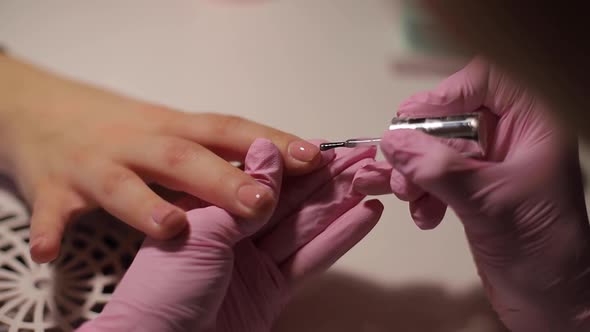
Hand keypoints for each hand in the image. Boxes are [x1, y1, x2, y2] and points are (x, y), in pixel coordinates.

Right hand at [0, 54, 320, 262]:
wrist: (42, 109)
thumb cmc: (123, 126)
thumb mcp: (172, 130)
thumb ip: (218, 149)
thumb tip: (281, 164)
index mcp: (173, 128)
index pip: (229, 130)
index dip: (270, 143)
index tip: (313, 158)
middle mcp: (138, 143)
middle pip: (182, 156)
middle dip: (222, 178)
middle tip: (260, 201)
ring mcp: (93, 165)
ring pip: (120, 183)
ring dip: (145, 205)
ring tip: (171, 226)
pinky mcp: (52, 187)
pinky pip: (49, 211)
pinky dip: (48, 229)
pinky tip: (50, 252)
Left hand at [77, 139, 382, 331]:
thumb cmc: (163, 291)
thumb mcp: (202, 231)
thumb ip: (242, 194)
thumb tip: (267, 152)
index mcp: (208, 209)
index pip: (258, 177)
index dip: (294, 161)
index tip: (325, 146)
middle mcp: (233, 232)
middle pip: (287, 199)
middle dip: (325, 178)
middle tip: (361, 158)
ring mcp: (254, 261)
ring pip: (304, 226)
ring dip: (338, 203)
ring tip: (370, 182)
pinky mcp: (271, 290)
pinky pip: (311, 259)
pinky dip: (339, 239)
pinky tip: (363, 217)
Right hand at [354, 57, 589, 330]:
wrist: (551, 305)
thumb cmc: (541, 250)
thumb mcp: (489, 203)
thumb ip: (439, 168)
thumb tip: (393, 140)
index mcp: (533, 125)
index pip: (485, 81)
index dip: (447, 94)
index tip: (415, 123)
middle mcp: (511, 139)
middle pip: (452, 115)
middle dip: (420, 143)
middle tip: (400, 170)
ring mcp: (491, 166)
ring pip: (438, 147)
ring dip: (415, 171)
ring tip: (408, 197)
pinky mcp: (474, 191)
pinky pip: (437, 176)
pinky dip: (423, 193)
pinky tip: (424, 216)